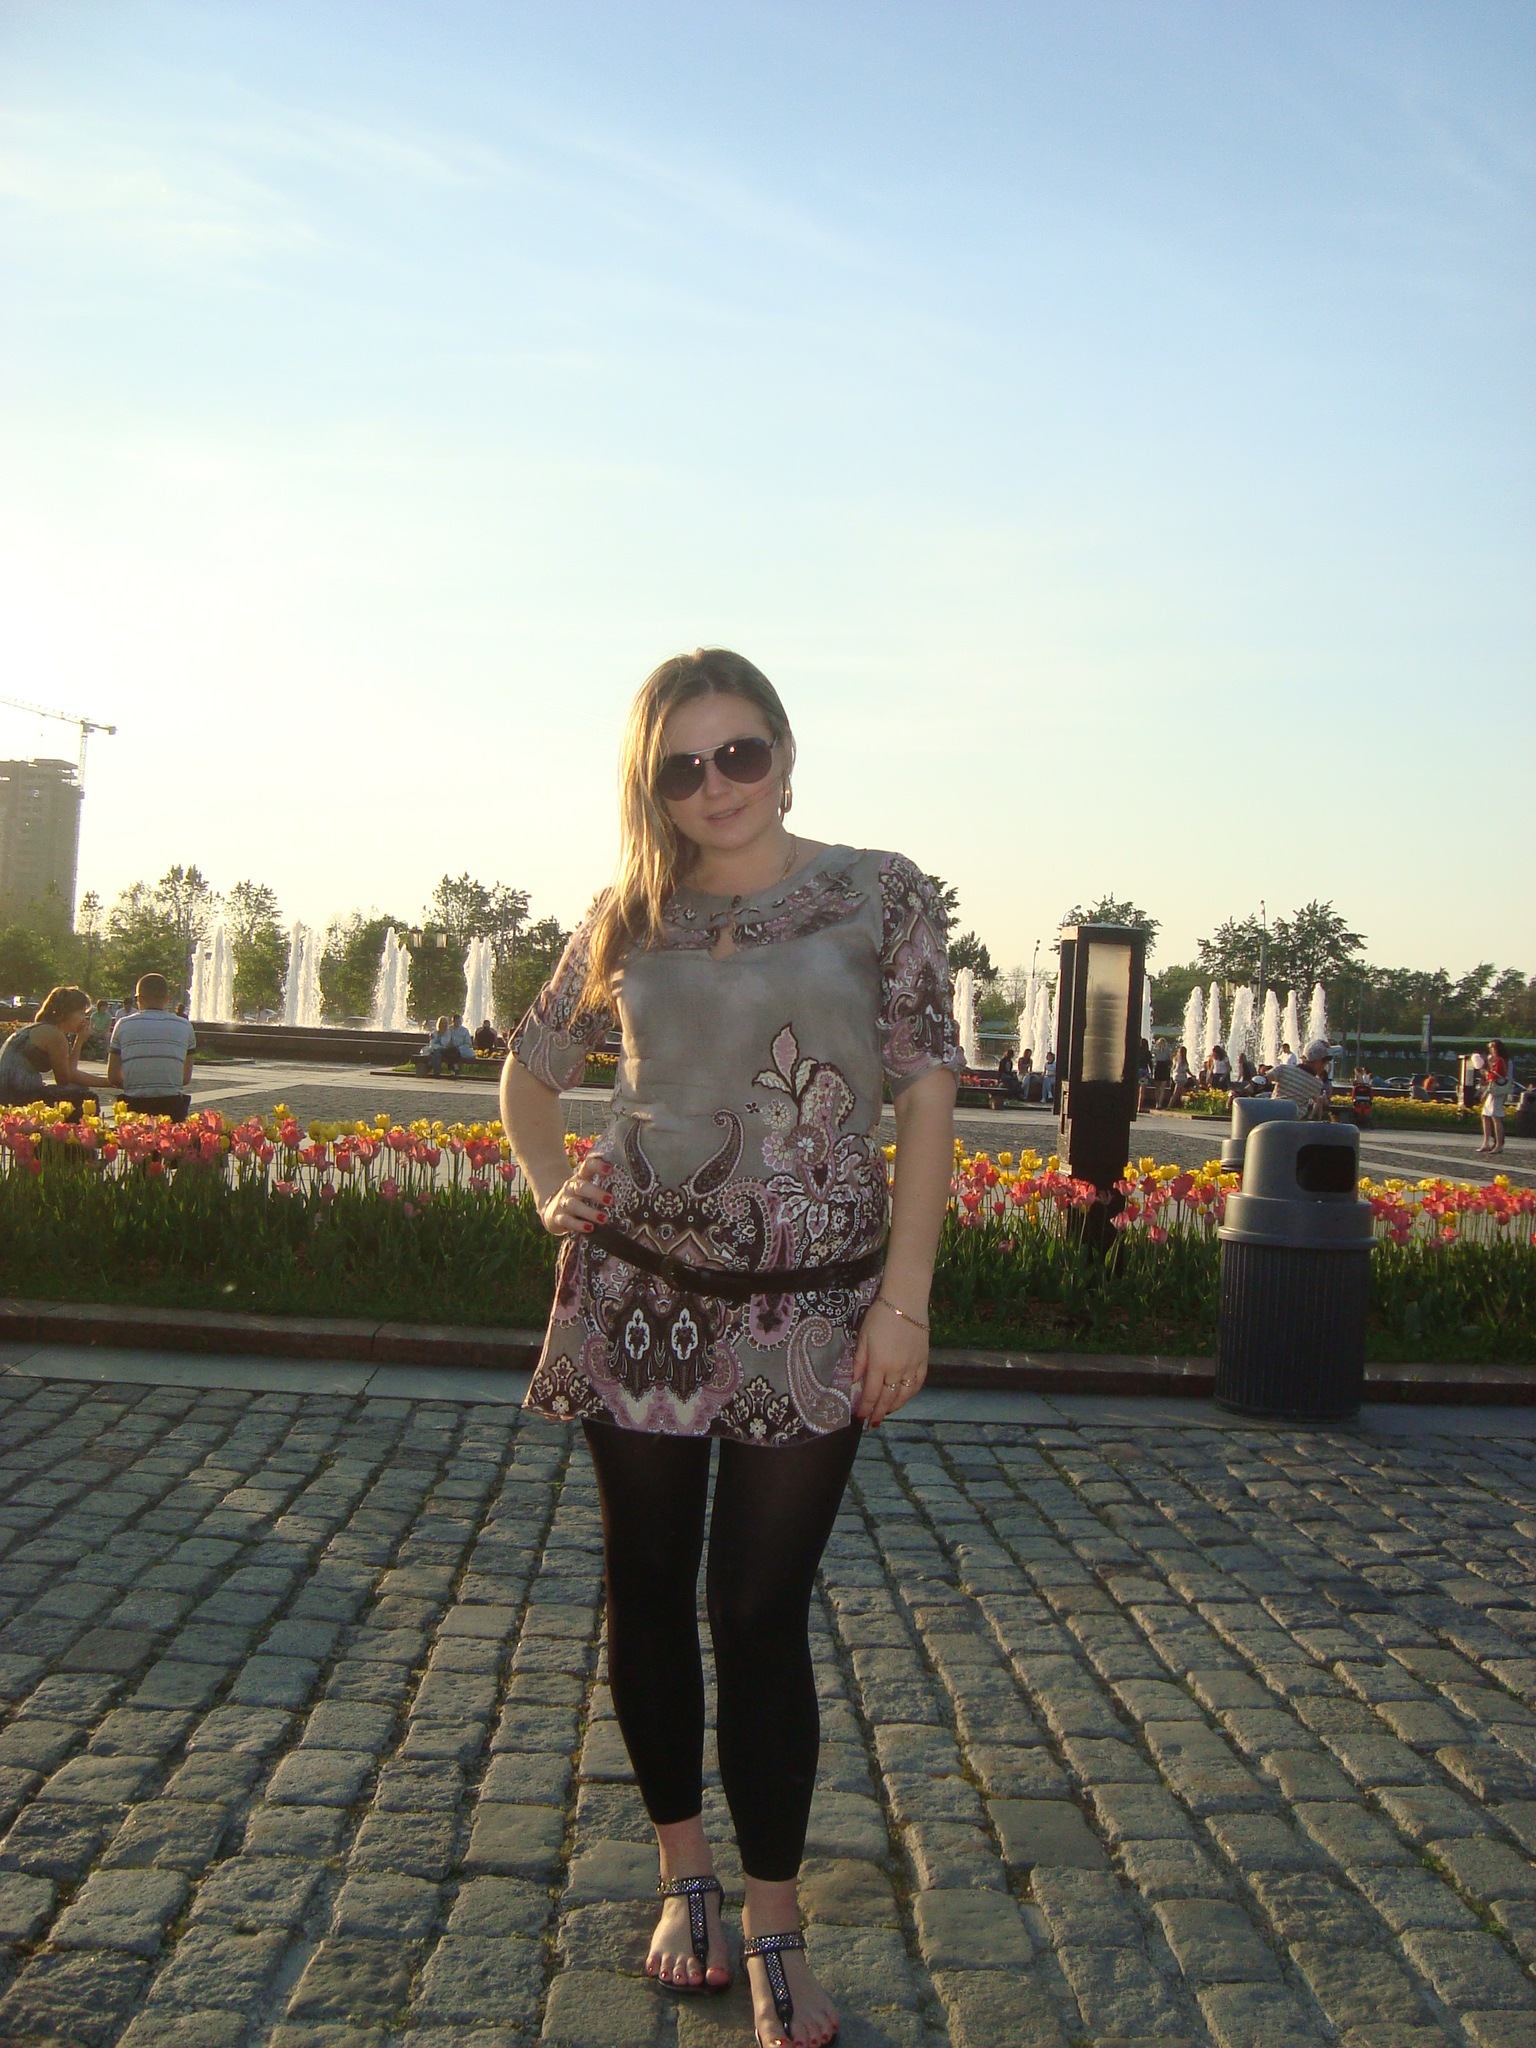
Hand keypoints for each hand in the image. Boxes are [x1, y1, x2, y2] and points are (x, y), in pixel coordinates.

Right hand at [540, 1155, 612, 1236]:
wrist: (552, 1210)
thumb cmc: (578, 1198)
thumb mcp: (587, 1189)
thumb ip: (602, 1186)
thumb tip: (632, 1189)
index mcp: (580, 1178)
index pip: (587, 1167)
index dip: (597, 1166)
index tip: (611, 1170)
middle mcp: (571, 1188)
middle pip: (582, 1187)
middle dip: (596, 1193)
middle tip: (611, 1201)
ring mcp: (563, 1203)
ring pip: (574, 1205)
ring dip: (589, 1212)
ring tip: (604, 1219)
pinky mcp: (558, 1218)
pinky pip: (567, 1221)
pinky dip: (578, 1225)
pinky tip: (589, 1228)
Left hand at [851, 1295, 927, 1427]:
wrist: (906, 1302)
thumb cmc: (880, 1316)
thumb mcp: (863, 1337)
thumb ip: (859, 1361)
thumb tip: (854, 1382)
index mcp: (879, 1364)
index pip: (871, 1394)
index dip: (865, 1408)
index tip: (860, 1417)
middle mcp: (896, 1370)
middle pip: (887, 1398)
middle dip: (878, 1413)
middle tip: (873, 1423)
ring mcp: (912, 1366)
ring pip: (904, 1395)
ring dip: (894, 1407)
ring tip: (886, 1412)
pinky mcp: (923, 1361)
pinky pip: (918, 1383)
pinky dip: (911, 1394)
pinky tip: (904, 1397)